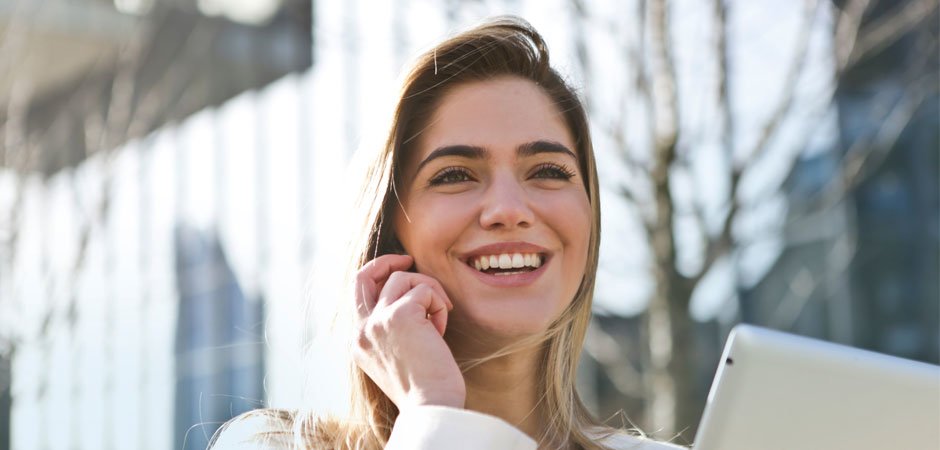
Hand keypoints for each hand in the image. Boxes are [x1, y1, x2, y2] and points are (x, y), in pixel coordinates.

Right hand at [352, 254, 465, 409]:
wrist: (431, 406)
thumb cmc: (424, 387)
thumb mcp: (397, 356)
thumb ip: (391, 329)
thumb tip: (409, 297)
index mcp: (359, 342)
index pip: (358, 294)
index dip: (379, 276)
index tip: (400, 271)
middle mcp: (362, 330)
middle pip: (364, 275)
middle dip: (387, 261)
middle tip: (409, 259)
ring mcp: (378, 321)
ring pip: (403, 279)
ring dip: (429, 292)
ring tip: (439, 318)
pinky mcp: (400, 315)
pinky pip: (425, 290)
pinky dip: (439, 304)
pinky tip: (441, 330)